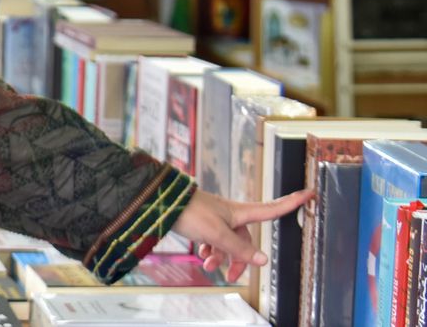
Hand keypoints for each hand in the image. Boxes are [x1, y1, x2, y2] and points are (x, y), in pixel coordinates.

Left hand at [172, 188, 313, 282]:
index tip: (310, 193)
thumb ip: (239, 249)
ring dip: (221, 257)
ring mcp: (217, 219)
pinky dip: (210, 250)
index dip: (291, 202)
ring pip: (228, 243)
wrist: (160, 203)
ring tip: (209, 266)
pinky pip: (214, 241)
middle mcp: (231, 215)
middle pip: (246, 240)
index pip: (272, 208)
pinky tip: (202, 256)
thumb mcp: (217, 234)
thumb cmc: (189, 212)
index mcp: (239, 212)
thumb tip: (263, 260)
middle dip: (240, 259)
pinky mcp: (203, 223)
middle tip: (230, 275)